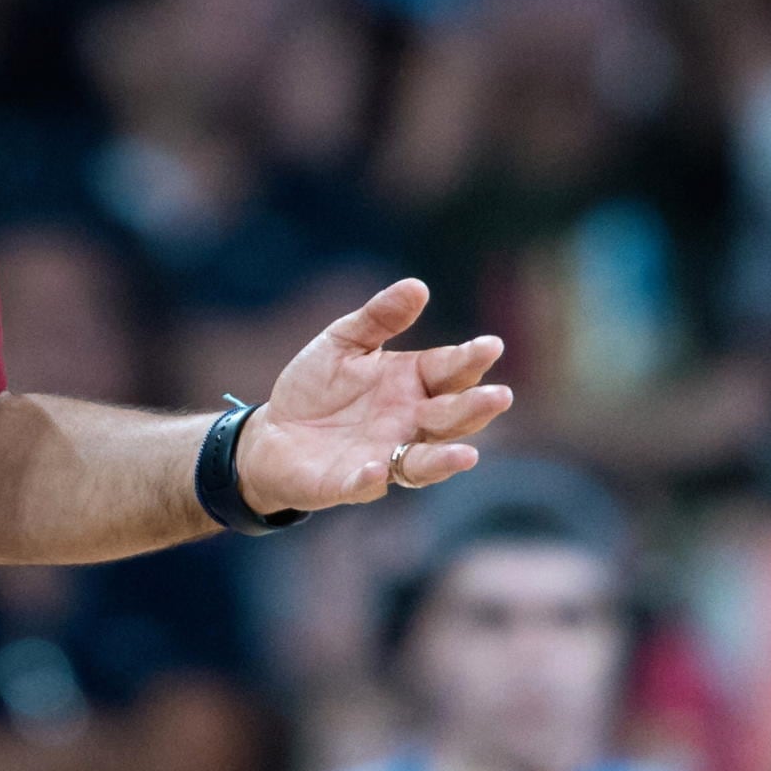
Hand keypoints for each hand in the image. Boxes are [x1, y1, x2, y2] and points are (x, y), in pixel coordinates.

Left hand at [231, 279, 513, 514]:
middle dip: (474, 409)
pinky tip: (377, 469)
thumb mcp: (344, 342)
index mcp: (412, 384)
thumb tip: (418, 286)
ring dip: (444, 460)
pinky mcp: (350, 483)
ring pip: (424, 463)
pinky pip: (366, 484)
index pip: (450, 371)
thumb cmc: (317, 386)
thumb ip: (379, 317)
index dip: (470, 359)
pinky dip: (372, 479)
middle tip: (498, 396)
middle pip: (450, 418)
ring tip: (468, 456)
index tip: (490, 346)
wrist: (272, 432)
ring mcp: (384, 457)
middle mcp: (409, 424)